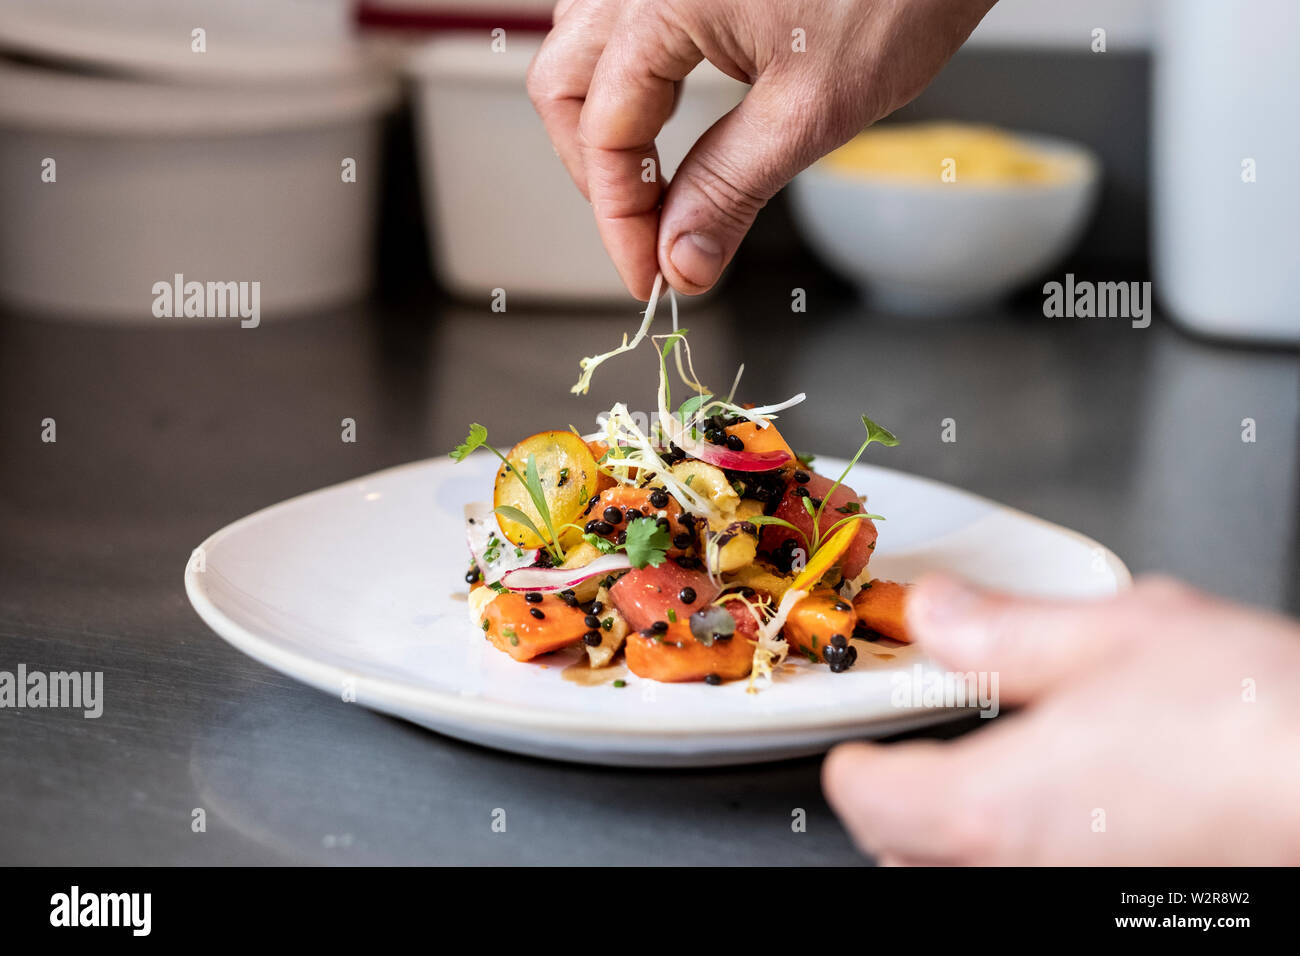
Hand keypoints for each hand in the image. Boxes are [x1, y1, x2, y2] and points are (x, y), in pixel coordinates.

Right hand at [527, 0, 995, 297]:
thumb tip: (681, 260)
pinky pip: (621, 19)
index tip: (653, 279)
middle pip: (564, 86)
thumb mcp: (814, 105)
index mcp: (659, 0)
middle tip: (647, 237)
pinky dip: (630, 76)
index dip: (621, 222)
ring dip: (603, 121)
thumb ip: (730, 186)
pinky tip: (663, 107)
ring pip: (582, 47)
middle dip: (599, 174)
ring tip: (654, 182)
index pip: (603, 134)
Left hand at [823, 575, 1299, 864]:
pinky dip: (1022, 855)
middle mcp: (1029, 871)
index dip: (854, 770)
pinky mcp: (1131, 911)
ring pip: (966, 883)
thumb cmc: (1258, 719)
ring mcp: (1080, 902)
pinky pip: (1037, 889)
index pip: (871, 804)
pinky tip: (1069, 818)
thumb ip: (1006, 630)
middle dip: (896, 809)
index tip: (857, 750)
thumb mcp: (1118, 633)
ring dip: (951, 840)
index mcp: (1001, 804)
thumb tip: (939, 616)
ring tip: (982, 787)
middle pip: (907, 856)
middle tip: (911, 762)